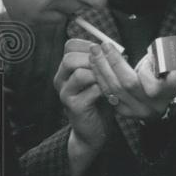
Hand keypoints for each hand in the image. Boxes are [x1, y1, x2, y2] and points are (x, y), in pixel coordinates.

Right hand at [54, 38, 112, 175]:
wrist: (94, 131)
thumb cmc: (99, 102)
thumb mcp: (98, 78)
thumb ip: (101, 63)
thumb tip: (114, 49)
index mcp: (66, 69)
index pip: (70, 46)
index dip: (88, 44)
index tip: (103, 52)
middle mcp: (61, 79)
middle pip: (70, 58)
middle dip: (93, 59)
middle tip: (108, 67)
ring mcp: (65, 93)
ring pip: (79, 73)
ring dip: (99, 74)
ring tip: (109, 82)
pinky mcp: (74, 106)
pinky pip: (91, 90)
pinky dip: (104, 89)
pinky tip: (110, 94)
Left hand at [87, 41, 175, 121]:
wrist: (160, 104)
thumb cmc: (164, 79)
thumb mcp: (169, 68)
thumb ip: (160, 60)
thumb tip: (149, 52)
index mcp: (166, 92)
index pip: (154, 82)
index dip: (145, 69)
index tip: (138, 55)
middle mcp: (151, 104)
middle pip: (129, 84)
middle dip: (114, 62)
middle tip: (104, 45)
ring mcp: (136, 109)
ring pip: (114, 89)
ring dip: (101, 68)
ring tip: (95, 52)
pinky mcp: (124, 111)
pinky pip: (108, 94)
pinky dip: (100, 78)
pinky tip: (94, 65)